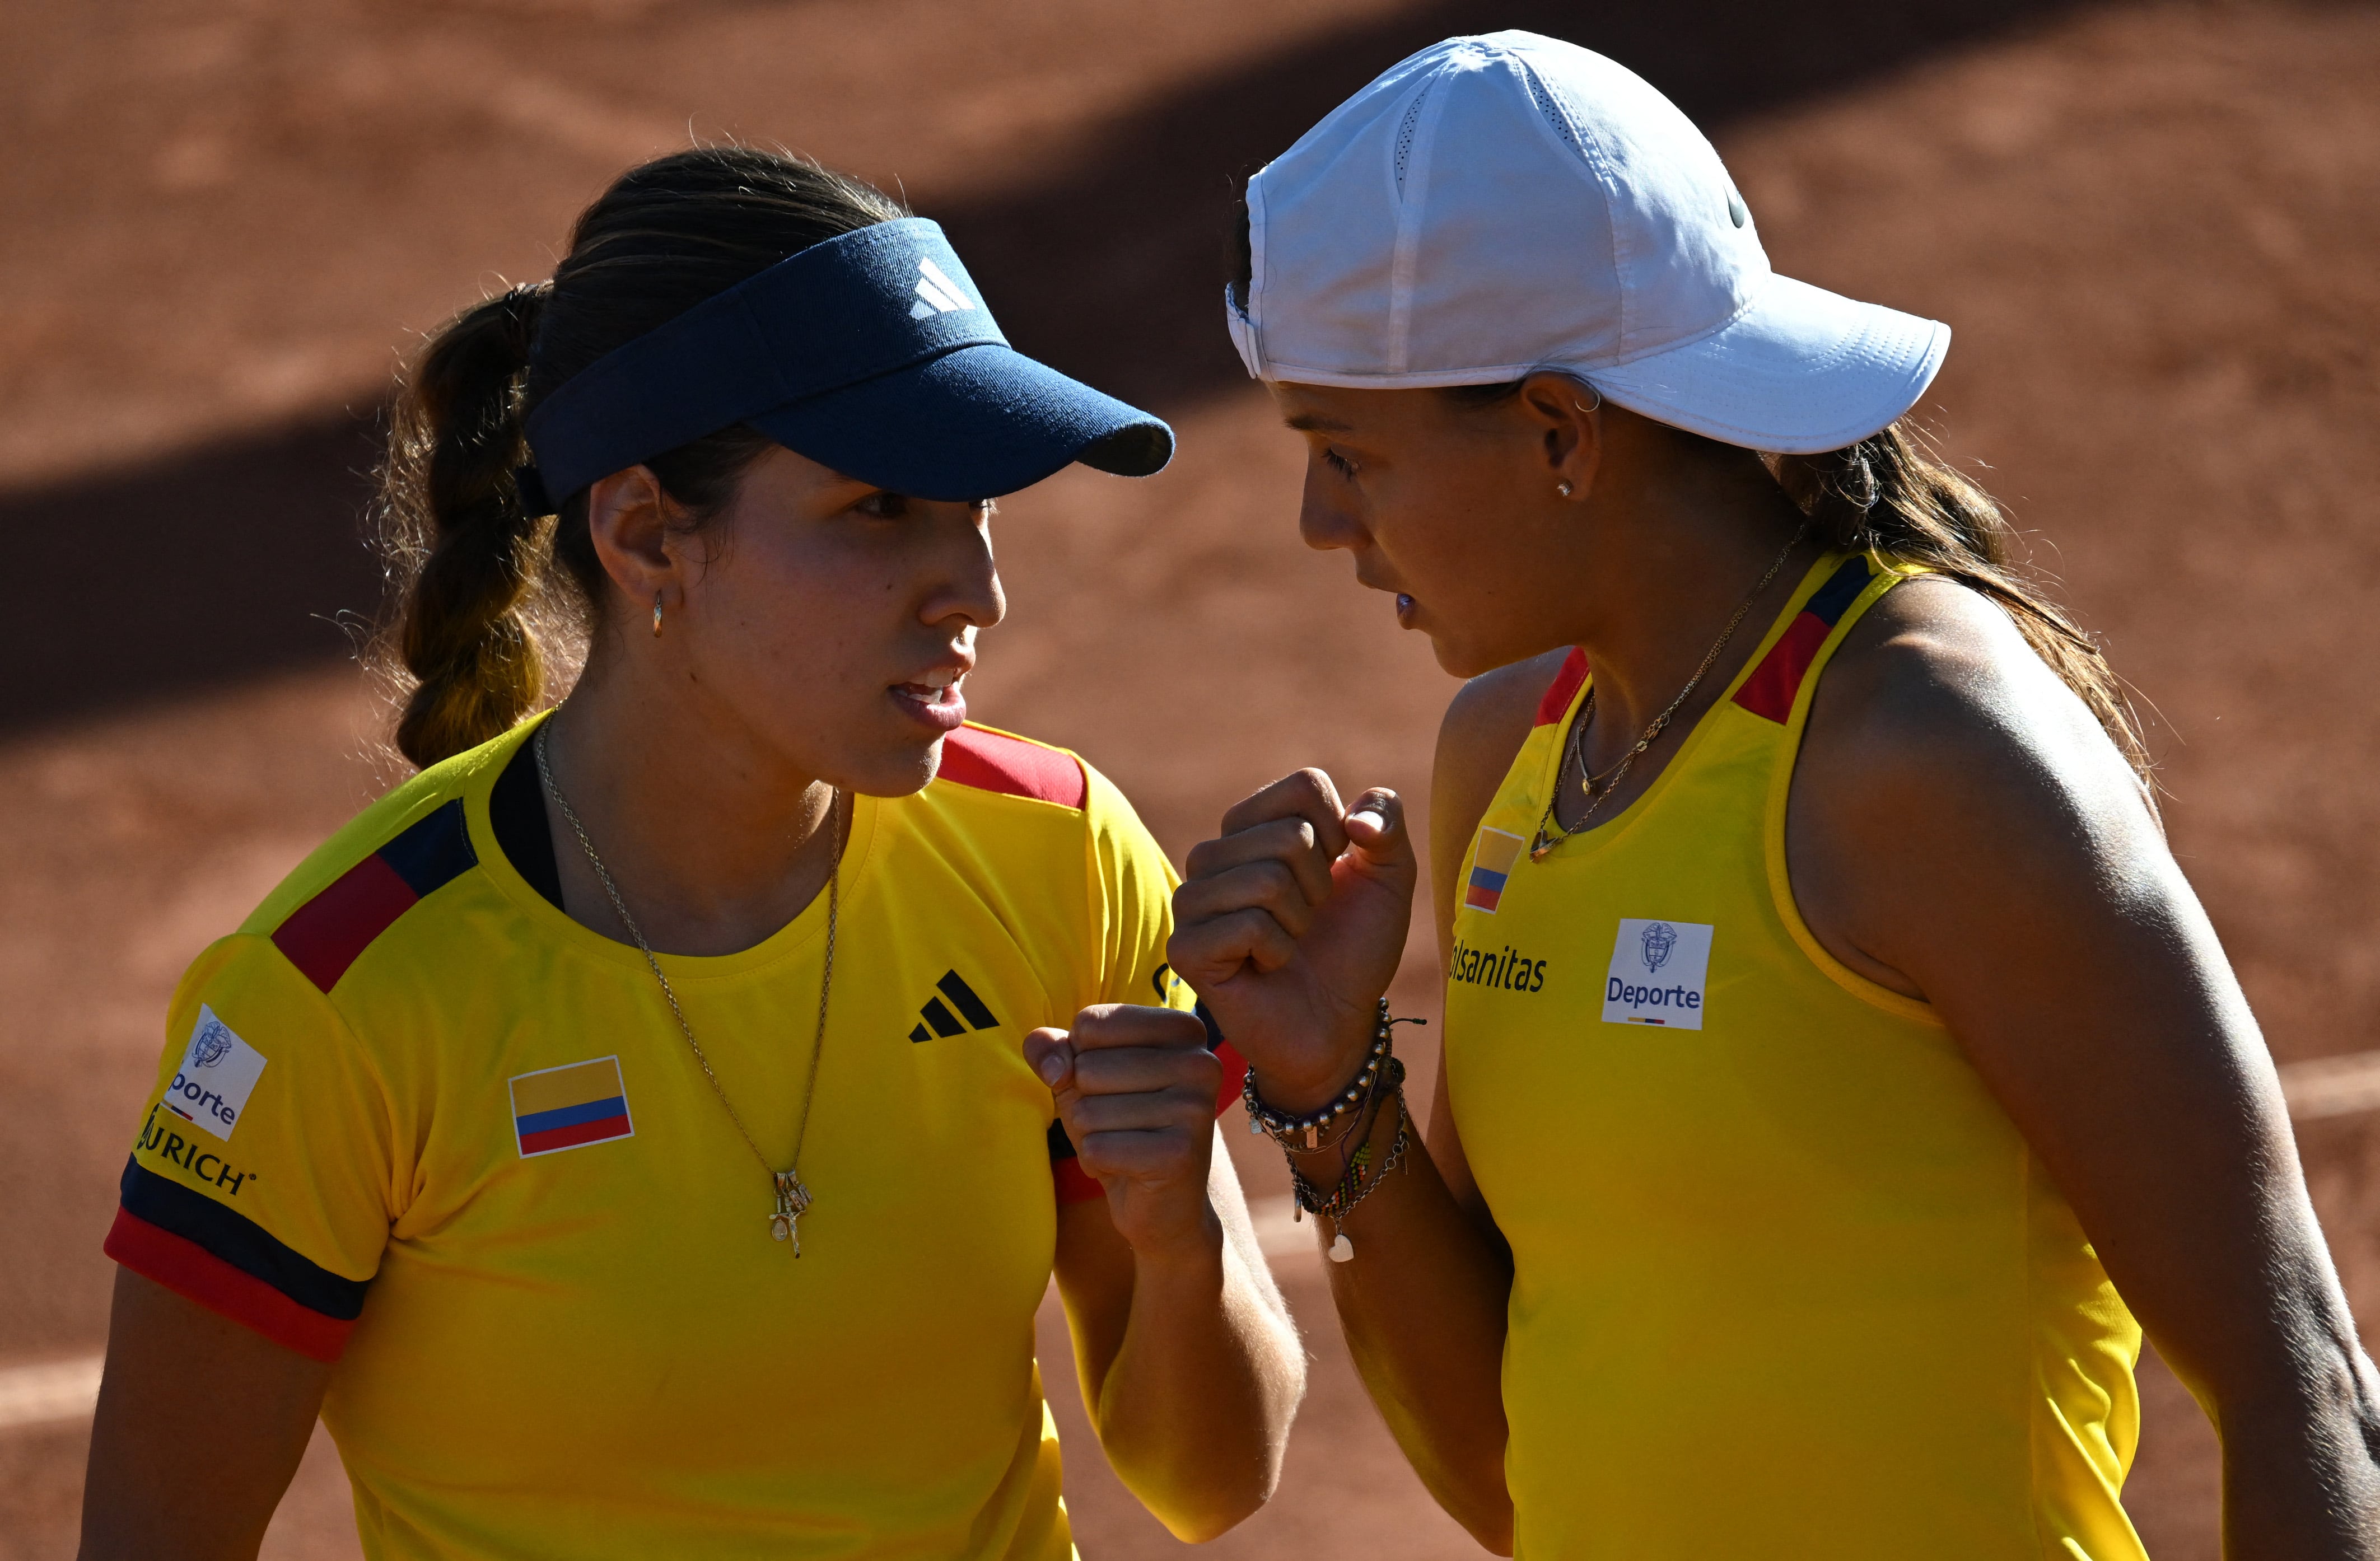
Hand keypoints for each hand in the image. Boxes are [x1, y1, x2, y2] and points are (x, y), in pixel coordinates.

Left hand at [1025, 1005, 1221, 1258]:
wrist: (1164, 1205)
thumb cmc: (1122, 1125)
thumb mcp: (1082, 1076)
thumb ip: (1053, 1048)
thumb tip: (1053, 1064)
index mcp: (1184, 1030)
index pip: (1090, 1023)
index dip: (1078, 1058)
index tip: (1112, 1083)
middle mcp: (1199, 1063)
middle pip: (1086, 1068)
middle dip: (1083, 1103)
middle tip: (1118, 1123)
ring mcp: (1194, 1108)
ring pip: (1088, 1110)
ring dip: (1089, 1135)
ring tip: (1123, 1145)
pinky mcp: (1180, 1153)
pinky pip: (1096, 1148)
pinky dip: (1096, 1162)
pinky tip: (1126, 1169)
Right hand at [1168, 770, 1415, 1113]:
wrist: (1339, 1023)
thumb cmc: (1355, 947)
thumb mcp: (1389, 876)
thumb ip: (1386, 822)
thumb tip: (1355, 819)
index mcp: (1254, 824)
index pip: (1304, 786)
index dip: (1339, 834)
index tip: (1334, 874)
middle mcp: (1214, 854)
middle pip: (1289, 835)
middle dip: (1321, 886)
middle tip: (1310, 920)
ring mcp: (1192, 900)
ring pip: (1267, 879)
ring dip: (1300, 921)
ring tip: (1289, 942)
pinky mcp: (1186, 947)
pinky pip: (1248, 925)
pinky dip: (1278, 951)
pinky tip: (1267, 966)